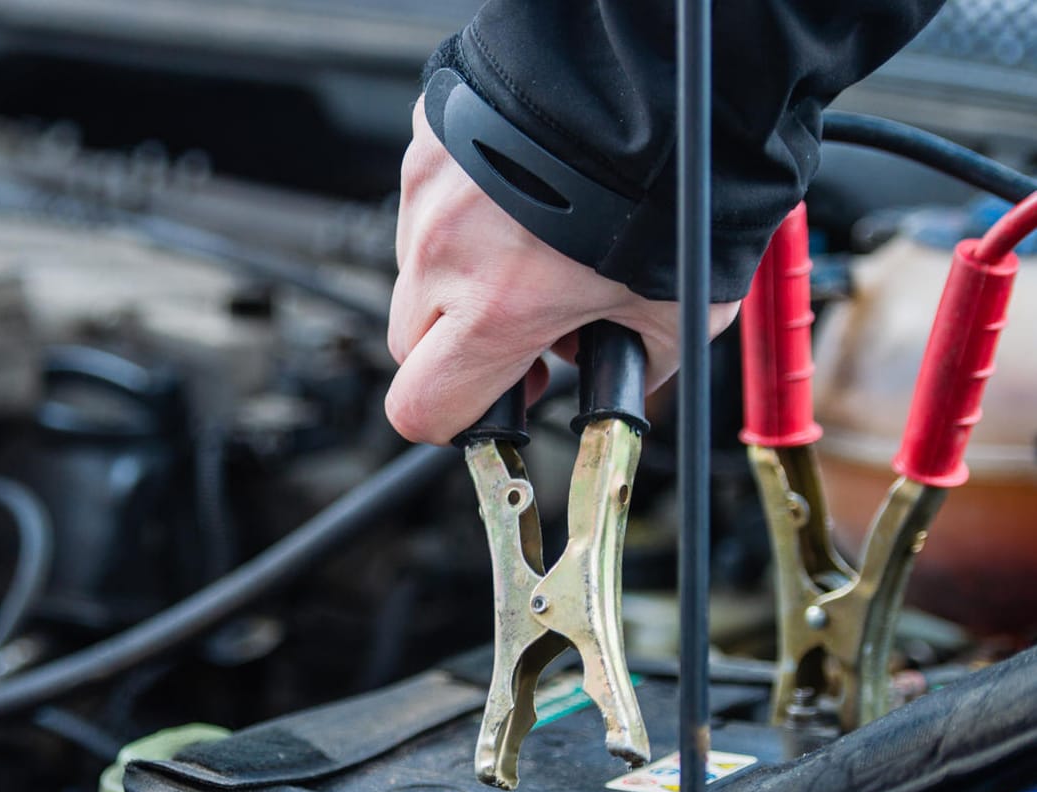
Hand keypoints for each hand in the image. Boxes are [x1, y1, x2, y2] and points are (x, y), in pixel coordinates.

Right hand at [386, 96, 739, 444]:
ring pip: (419, 268)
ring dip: (461, 275)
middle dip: (458, 348)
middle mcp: (446, 254)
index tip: (491, 404)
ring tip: (534, 245)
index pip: (420, 408)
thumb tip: (626, 381)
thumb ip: (637, 362)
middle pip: (410, 344)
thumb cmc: (672, 181)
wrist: (656, 71)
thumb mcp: (681, 309)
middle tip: (524, 327)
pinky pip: (430, 200)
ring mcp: (429, 191)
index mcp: (495, 312)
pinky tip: (524, 193)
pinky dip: (469, 210)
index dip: (453, 420)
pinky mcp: (429, 140)